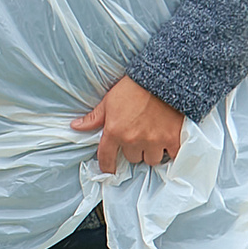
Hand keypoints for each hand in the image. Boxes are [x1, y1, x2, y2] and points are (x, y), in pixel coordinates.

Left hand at [70, 75, 184, 173]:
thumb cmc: (133, 88)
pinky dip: (170, 151)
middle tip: (138, 138)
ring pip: (151, 160)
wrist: (161, 78)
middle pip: (132, 158)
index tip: (109, 170)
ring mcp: (154, 141)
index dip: (107, 166)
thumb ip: (94, 118)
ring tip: (153, 140)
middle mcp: (133, 139)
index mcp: (114, 132)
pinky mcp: (172, 139)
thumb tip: (75, 126)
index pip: (106, 157)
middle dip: (134, 150)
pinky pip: (171, 155)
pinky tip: (168, 143)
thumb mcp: (108, 101)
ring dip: (151, 152)